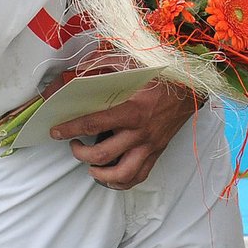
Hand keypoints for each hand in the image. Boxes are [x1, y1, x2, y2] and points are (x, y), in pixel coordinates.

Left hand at [50, 79, 202, 188]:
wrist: (191, 89)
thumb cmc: (161, 78)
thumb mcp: (133, 67)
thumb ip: (105, 66)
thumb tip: (78, 69)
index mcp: (133, 110)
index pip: (94, 124)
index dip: (70, 129)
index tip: (56, 131)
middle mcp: (141, 132)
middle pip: (103, 154)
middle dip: (80, 154)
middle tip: (74, 145)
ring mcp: (150, 146)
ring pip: (122, 174)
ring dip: (100, 175)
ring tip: (90, 166)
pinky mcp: (156, 153)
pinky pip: (138, 177)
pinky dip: (120, 182)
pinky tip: (110, 176)